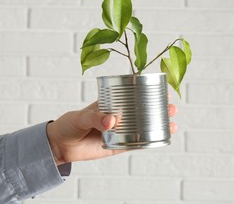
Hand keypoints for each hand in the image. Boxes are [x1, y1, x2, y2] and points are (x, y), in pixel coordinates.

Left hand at [46, 101, 177, 164]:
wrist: (60, 146)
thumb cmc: (69, 124)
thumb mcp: (81, 117)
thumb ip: (95, 118)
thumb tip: (111, 121)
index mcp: (111, 104)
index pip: (132, 94)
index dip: (148, 90)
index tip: (162, 88)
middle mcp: (118, 116)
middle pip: (143, 110)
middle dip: (159, 107)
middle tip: (171, 107)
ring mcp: (120, 132)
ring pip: (144, 127)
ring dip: (159, 124)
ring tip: (172, 122)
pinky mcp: (118, 146)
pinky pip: (136, 144)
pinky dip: (149, 142)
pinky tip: (162, 138)